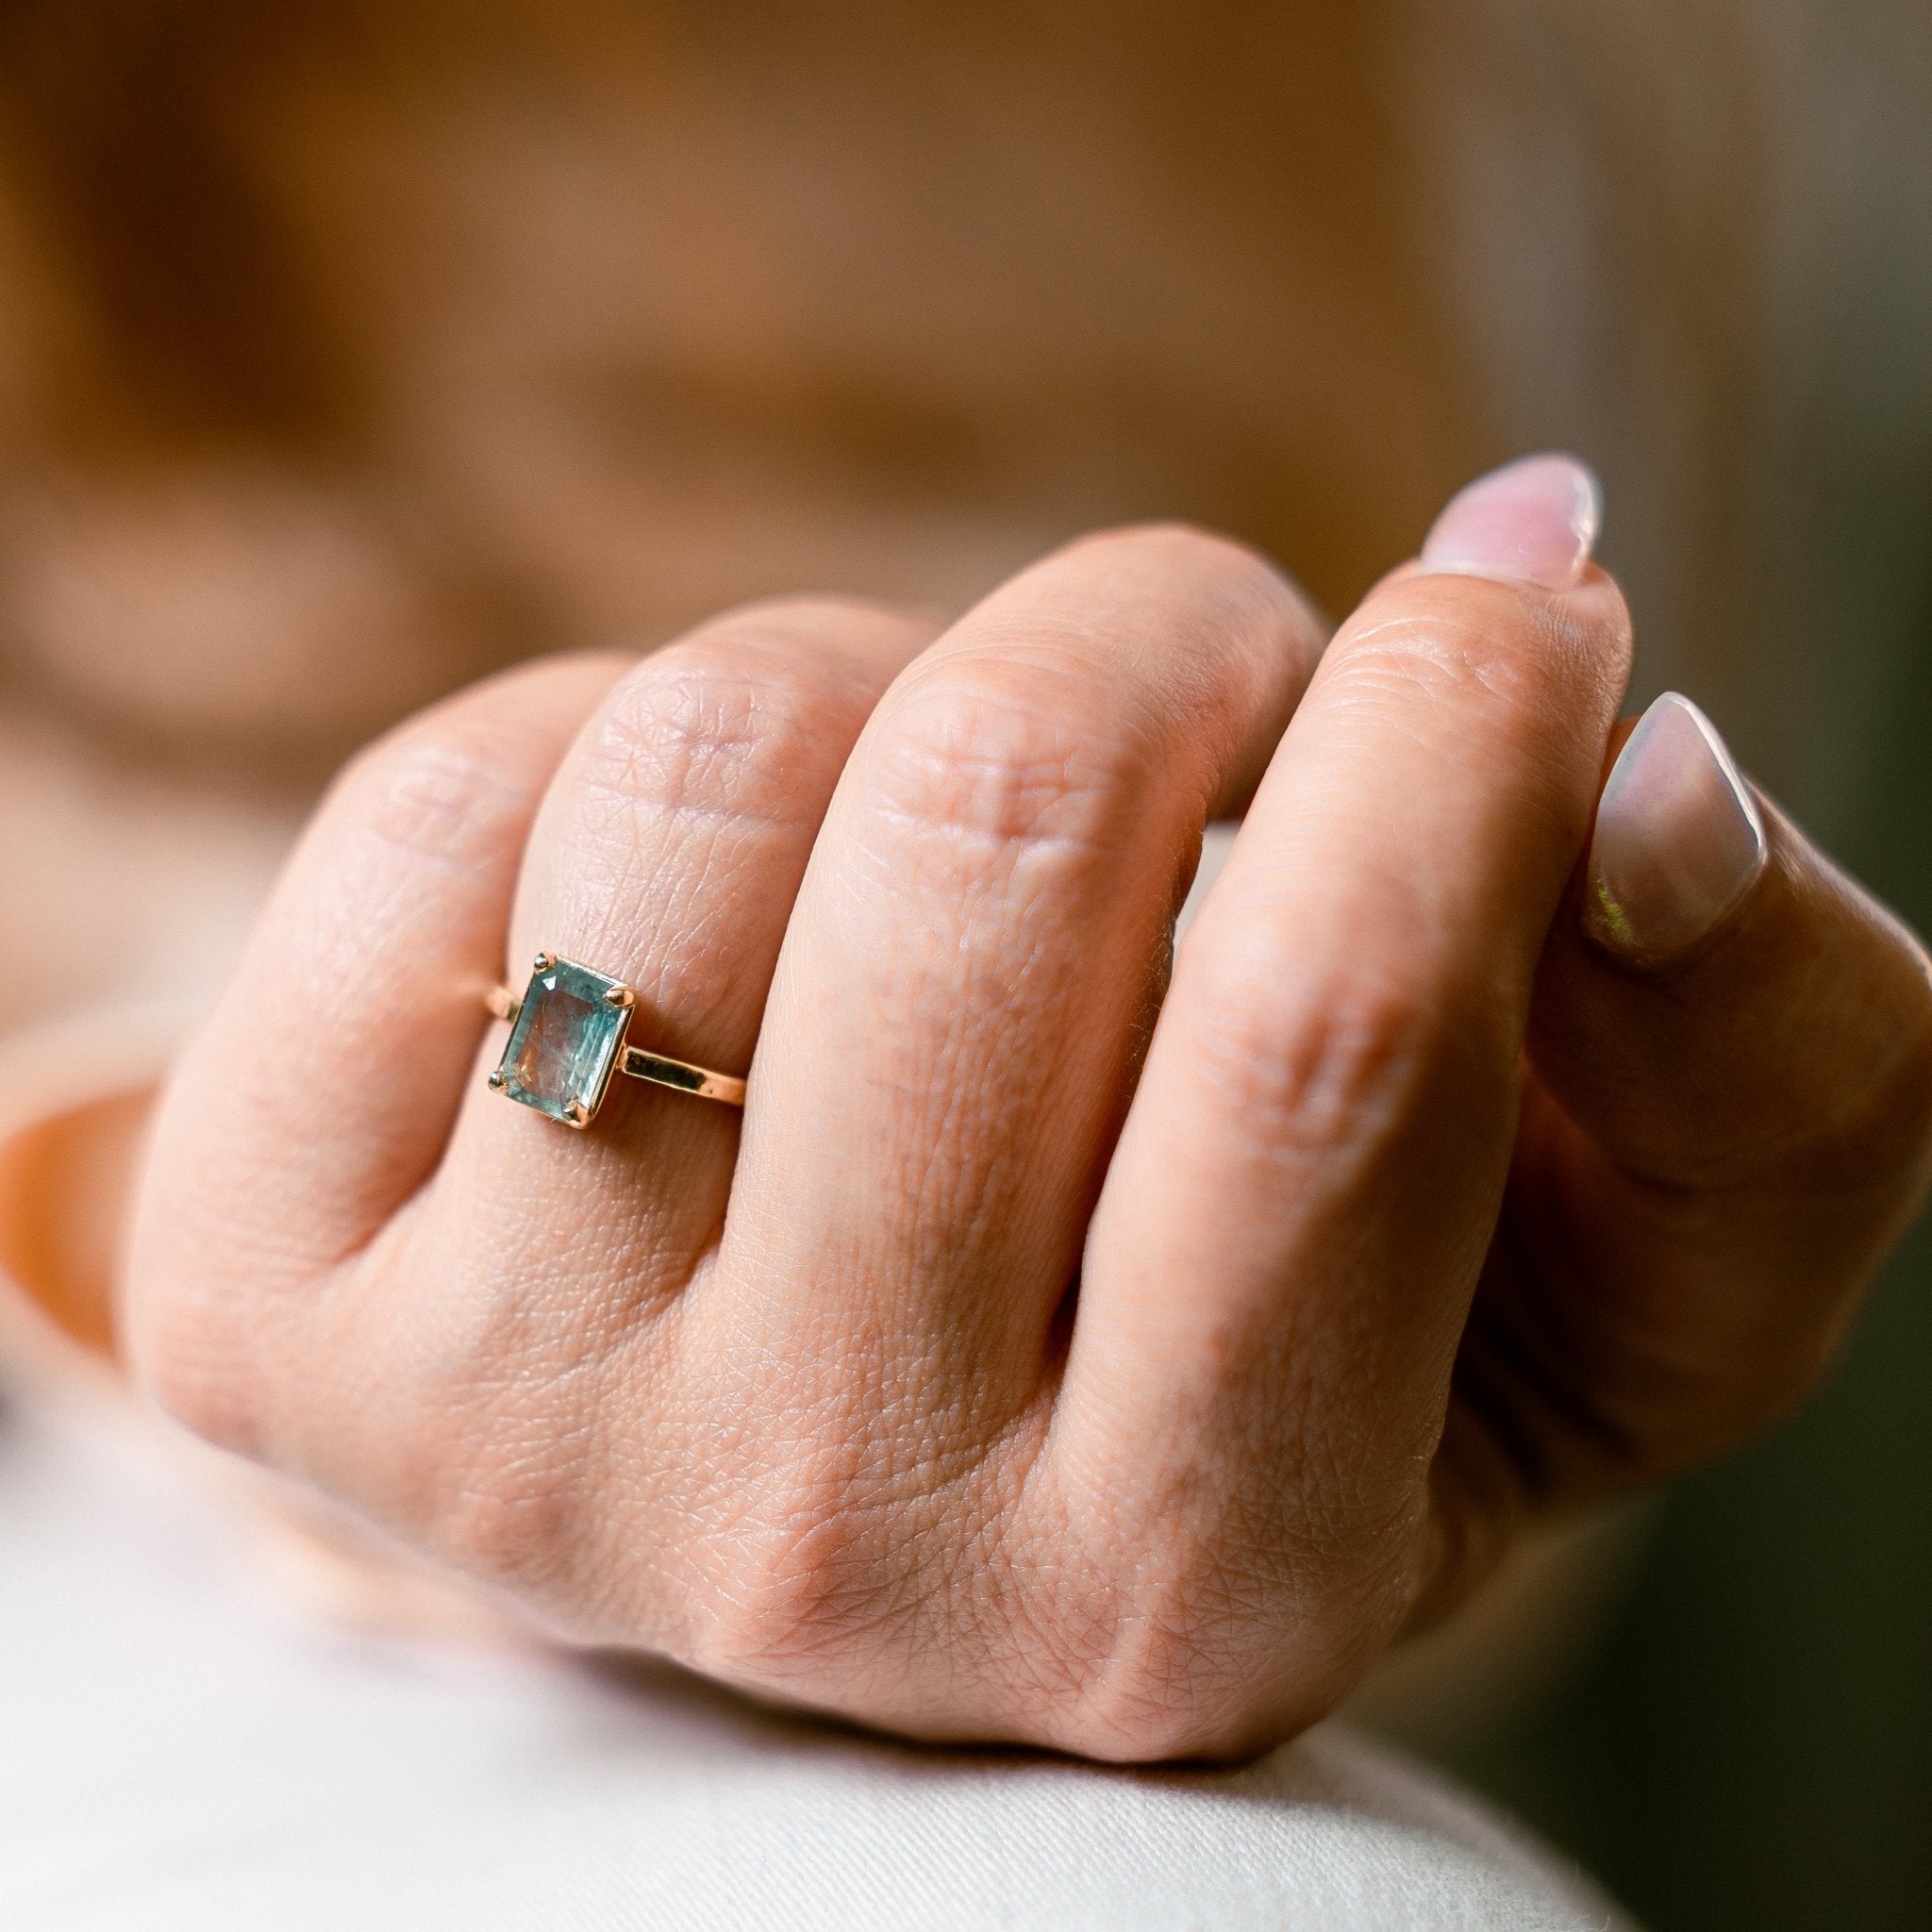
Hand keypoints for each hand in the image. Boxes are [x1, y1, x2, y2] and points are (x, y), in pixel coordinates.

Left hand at [124, 457, 1931, 1759]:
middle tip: (1201, 688)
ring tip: (924, 838)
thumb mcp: (1608, 1287)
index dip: (1460, 712)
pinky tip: (695, 926)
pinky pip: (450, 798)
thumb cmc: (1252, 1343)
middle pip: (993, 821)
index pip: (1339, 1035)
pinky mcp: (267, 1292)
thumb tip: (1655, 764)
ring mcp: (506, 1436)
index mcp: (1192, 1580)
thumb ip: (1767, 1069)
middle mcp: (827, 1546)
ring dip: (880, 681)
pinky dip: (608, 748)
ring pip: (711, 762)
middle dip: (1158, 631)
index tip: (1498, 614)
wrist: (863, 1444)